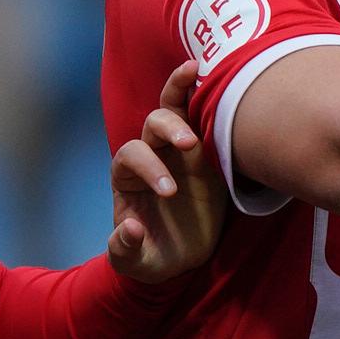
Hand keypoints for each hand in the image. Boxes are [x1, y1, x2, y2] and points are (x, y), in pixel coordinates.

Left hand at [107, 62, 228, 286]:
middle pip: (152, 125)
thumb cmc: (152, 255)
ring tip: (212, 105)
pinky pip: (204, 118)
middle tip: (189, 145)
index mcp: (127, 177)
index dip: (148, 167)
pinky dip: (205, 95)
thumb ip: (124, 249)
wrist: (182, 258)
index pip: (131, 156)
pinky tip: (215, 76)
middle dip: (168, 129)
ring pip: (175, 112)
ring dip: (187, 104)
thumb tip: (132, 228)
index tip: (170, 193)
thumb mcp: (133, 262)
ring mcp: (178, 152)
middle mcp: (151, 156)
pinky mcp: (206, 154)